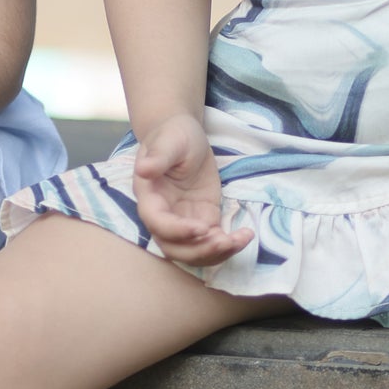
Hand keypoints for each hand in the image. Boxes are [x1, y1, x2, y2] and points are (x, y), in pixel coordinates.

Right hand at [133, 113, 253, 269]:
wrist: (185, 136)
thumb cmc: (173, 135)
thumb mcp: (169, 141)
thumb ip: (158, 156)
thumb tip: (143, 170)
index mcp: (150, 197)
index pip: (158, 223)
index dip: (177, 231)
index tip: (202, 227)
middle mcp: (163, 215)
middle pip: (173, 248)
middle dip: (199, 250)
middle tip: (224, 240)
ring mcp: (183, 220)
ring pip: (193, 251)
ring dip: (215, 253)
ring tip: (239, 240)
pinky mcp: (202, 220)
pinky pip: (211, 241)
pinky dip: (227, 245)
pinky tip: (245, 235)